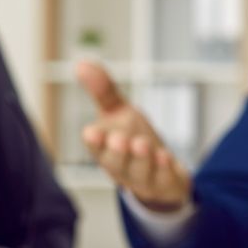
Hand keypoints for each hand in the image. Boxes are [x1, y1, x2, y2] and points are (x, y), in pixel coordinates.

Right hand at [76, 61, 192, 211]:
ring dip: (141, 159)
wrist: (160, 170)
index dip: (94, 141)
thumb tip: (81, 64)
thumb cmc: (132, 139)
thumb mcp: (117, 112)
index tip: (91, 133)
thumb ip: (102, 90)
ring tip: (142, 145)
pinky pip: (163, 179)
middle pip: (115, 163)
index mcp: (105, 149)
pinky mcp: (165, 183)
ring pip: (140, 172)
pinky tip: (165, 156)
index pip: (96, 147)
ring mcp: (143, 177)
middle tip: (119, 139)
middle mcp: (122, 166)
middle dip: (117, 152)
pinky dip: (164, 169)